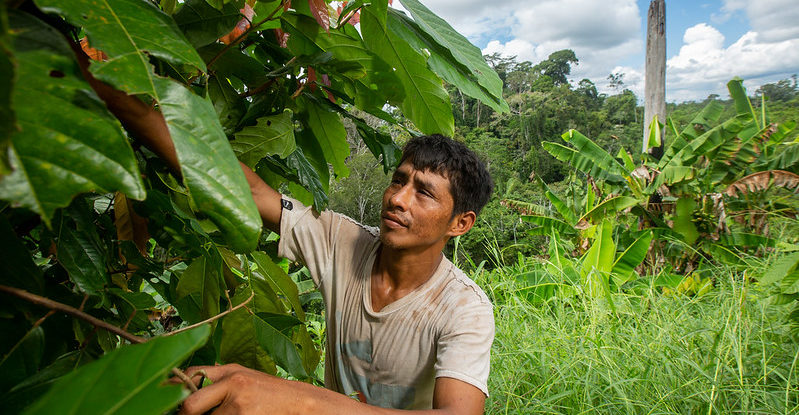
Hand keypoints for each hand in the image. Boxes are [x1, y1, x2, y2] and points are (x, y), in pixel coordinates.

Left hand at [178, 364, 310, 414]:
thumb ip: (216, 380)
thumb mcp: (243, 376)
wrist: (299, 403)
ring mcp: (238, 409)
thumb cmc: (268, 391)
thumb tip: (185, 388)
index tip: (169, 399)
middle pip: (189, 406)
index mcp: (230, 372)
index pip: (190, 376)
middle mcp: (233, 388)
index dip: (174, 389)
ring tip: (225, 414)